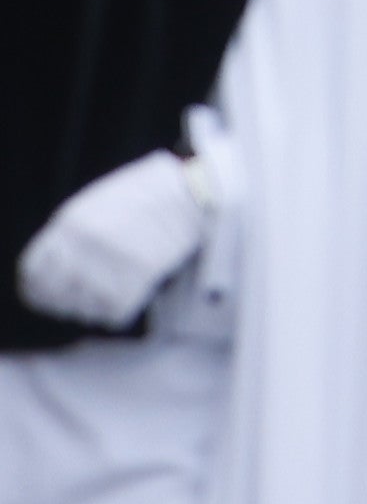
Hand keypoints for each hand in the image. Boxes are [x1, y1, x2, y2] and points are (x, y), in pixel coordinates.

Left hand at [14, 140, 215, 326]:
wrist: (195, 194)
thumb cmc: (149, 192)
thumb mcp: (99, 198)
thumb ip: (72, 228)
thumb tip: (52, 260)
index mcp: (71, 222)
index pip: (34, 271)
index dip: (39, 286)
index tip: (48, 292)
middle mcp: (85, 244)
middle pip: (56, 293)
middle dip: (66, 300)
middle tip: (80, 299)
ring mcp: (110, 261)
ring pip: (83, 307)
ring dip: (92, 307)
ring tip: (107, 296)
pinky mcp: (138, 278)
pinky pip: (113, 312)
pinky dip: (117, 310)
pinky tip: (126, 297)